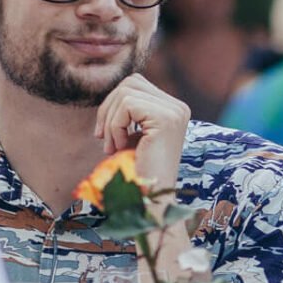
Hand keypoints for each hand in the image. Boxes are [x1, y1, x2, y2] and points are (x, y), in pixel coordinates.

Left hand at [97, 75, 189, 193]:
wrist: (150, 199)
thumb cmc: (137, 171)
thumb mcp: (133, 135)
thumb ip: (128, 111)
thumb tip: (113, 91)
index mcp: (174, 109)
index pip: (135, 84)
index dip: (113, 105)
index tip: (106, 134)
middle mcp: (179, 108)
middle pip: (130, 83)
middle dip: (108, 109)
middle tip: (104, 139)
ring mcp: (175, 112)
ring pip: (125, 93)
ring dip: (110, 121)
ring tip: (113, 146)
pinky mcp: (166, 119)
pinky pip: (126, 106)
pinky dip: (115, 127)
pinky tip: (121, 147)